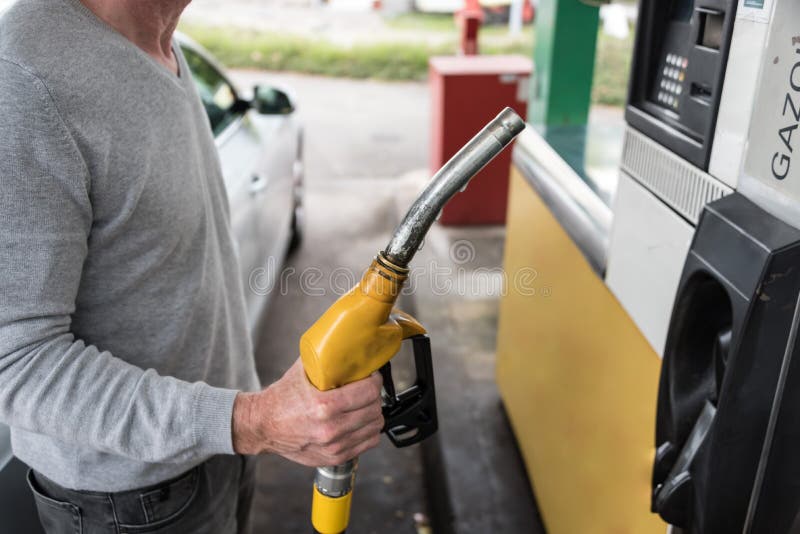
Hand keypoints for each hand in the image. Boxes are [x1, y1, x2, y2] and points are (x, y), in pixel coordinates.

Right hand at [232, 358, 383, 465]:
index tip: (371, 376)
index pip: (369, 392)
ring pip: (375, 427)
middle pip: (374, 409)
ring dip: (373, 413)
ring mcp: (334, 446)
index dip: (375, 381)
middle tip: (367, 389)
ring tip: (364, 405)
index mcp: (323, 405)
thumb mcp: (302, 371)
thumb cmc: (282, 398)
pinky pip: (368, 443)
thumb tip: (345, 342)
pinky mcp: (336, 457)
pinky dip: (368, 431)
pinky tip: (360, 422)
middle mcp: (331, 428)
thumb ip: (325, 357)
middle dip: (374, 396)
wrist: (263, 426)